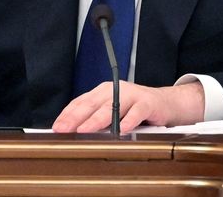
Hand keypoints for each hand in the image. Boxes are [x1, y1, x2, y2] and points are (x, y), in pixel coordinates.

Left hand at [52, 81, 204, 132]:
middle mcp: (114, 91)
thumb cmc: (135, 109)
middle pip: (92, 104)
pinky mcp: (147, 103)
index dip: (67, 115)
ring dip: (97, 120)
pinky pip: (136, 113)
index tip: (57, 127)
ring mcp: (131, 95)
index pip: (81, 102)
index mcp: (102, 92)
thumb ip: (96, 119)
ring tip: (85, 130)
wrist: (165, 103)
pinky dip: (129, 122)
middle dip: (76, 118)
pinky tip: (121, 130)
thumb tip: (75, 132)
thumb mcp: (112, 111)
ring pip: (111, 108)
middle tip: (64, 129)